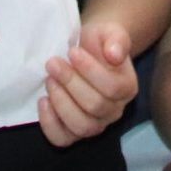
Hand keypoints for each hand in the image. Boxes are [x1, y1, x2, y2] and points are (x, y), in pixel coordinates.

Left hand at [38, 21, 138, 146]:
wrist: (87, 52)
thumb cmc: (98, 42)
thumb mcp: (109, 31)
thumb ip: (116, 39)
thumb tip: (115, 54)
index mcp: (127, 87)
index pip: (112, 87)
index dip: (90, 71)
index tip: (72, 51)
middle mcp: (115, 111)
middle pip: (95, 106)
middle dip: (70, 83)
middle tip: (53, 63)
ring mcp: (96, 124)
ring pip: (81, 126)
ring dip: (61, 102)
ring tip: (49, 80)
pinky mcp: (75, 132)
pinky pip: (63, 139)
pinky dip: (50, 124)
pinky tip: (43, 101)